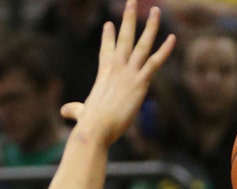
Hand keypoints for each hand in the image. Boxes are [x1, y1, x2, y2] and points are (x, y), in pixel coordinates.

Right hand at [60, 0, 175, 145]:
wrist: (95, 128)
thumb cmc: (88, 124)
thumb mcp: (81, 113)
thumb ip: (74, 110)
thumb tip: (63, 111)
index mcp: (103, 74)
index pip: (106, 50)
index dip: (108, 37)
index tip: (109, 24)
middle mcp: (116, 68)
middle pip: (124, 38)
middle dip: (128, 19)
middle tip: (132, 2)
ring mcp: (128, 73)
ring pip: (142, 44)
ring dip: (150, 26)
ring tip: (156, 10)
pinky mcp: (139, 83)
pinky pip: (154, 62)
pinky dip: (164, 50)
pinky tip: (173, 38)